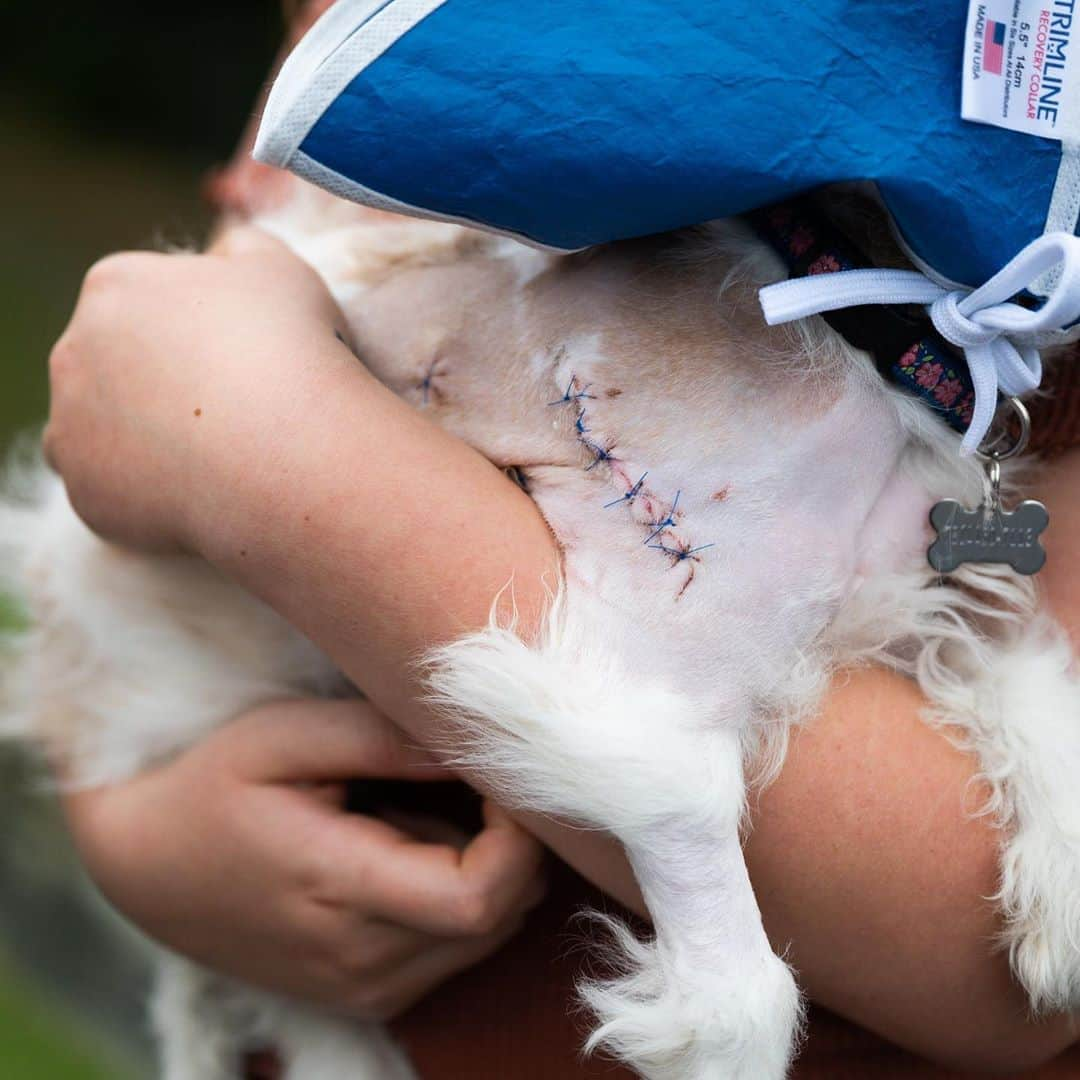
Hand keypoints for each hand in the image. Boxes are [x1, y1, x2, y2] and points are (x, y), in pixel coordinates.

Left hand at [44, 229, 352, 551]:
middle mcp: (74, 350)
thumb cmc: (290, 352)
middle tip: (230, 407)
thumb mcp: (281, 267)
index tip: (240, 355)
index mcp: (116, 286)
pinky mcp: (85, 491)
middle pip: (114, 362)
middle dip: (160, 380)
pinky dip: (146, 490)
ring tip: (213, 453)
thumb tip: (224, 250)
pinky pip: (111, 488)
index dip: (198, 328)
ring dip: (141, 434)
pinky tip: (200, 490)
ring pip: (99, 427)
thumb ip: (242, 246)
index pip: (145, 300)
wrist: (289, 456)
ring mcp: (72, 426)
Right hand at [63, 698, 546, 1019]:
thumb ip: (384, 739)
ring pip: (485, 938)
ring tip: (425, 809)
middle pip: (497, 918)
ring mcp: (363, 989)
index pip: (480, 898)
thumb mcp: (287, 737)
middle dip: (512, 846)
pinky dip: (459, 899)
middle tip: (473, 779)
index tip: (502, 777)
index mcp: (338, 891)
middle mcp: (358, 961)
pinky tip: (409, 849)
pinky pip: (452, 952)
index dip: (518, 838)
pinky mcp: (365, 994)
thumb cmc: (214, 786)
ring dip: (488, 871)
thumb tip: (477, 744)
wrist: (147, 865)